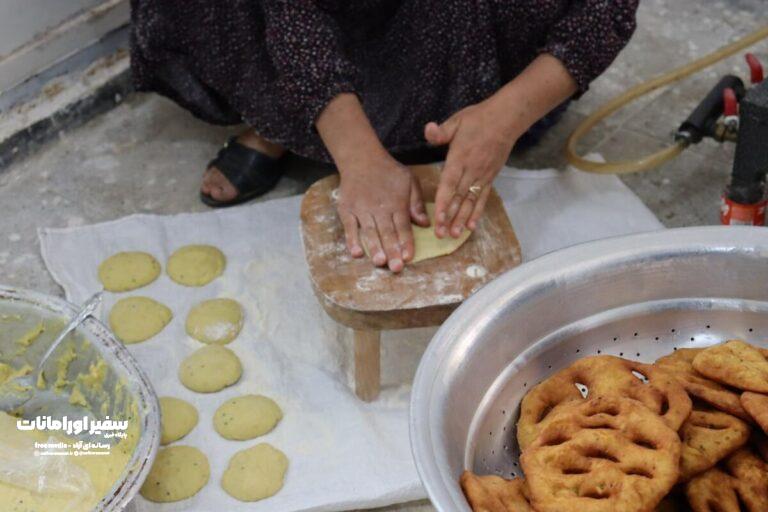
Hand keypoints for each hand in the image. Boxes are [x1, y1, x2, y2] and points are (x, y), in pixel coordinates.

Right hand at [337, 154, 428, 271]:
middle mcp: (379, 208)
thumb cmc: (389, 171)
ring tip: (380, 262)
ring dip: (375, 247)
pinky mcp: (347, 210)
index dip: (406, 242)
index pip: (403, 226)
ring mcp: (361, 209)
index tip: (409, 257)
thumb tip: (425, 224)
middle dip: (392, 250)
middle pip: (387, 232)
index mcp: (397, 203)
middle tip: (396, 268)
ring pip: (369, 231)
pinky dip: (352, 240)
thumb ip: (417, 203)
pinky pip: (349, 227)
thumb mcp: (410, 181)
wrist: (361, 158)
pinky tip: (356, 253)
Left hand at [425, 97, 519, 237]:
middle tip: (441, 235)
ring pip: (470, 201)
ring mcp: (482, 176)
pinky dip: (477, 212)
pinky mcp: (490, 178)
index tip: (438, 218)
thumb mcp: (456, 121)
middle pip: (458, 198)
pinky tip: (471, 226)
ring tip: (454, 235)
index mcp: (460, 158)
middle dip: (449, 217)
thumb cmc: (478, 119)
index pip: (449, 184)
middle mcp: (472, 170)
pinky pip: (482, 198)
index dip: (443, 202)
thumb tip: (428, 130)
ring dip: (462, 219)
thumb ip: (441, 131)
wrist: (506, 119)